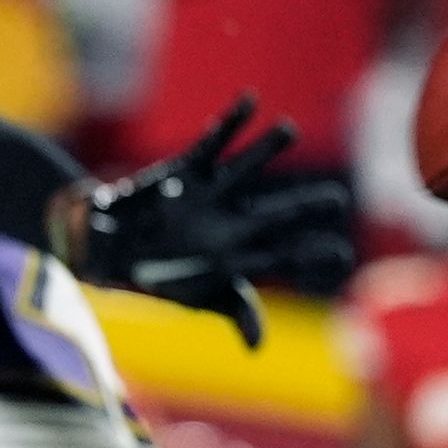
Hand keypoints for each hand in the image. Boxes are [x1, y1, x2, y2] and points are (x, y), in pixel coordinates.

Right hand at [57, 97, 355, 345]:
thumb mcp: (193, 298)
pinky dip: (230, 122)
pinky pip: (213, 142)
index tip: (340, 252)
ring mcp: (213, 194)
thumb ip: (233, 311)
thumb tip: (259, 346)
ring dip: (268, 150)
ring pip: (248, 169)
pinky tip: (251, 101)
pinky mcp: (188, 169)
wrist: (107, 250)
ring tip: (289, 130)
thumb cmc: (160, 277)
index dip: (312, 253)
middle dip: (305, 205)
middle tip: (337, 201)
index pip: (284, 256)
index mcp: (239, 256)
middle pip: (277, 213)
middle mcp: (234, 222)